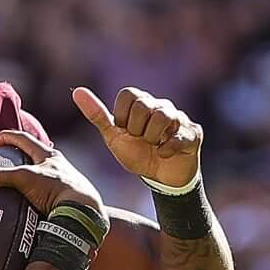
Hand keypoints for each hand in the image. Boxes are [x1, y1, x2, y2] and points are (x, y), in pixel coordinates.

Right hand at [0, 127, 106, 222]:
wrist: (83, 212)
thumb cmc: (59, 190)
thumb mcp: (24, 179)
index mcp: (47, 154)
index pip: (20, 137)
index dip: (3, 138)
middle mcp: (55, 165)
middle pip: (30, 154)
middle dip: (14, 157)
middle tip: (0, 165)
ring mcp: (60, 181)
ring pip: (37, 174)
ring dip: (23, 178)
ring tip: (10, 188)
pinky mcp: (61, 197)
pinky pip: (42, 193)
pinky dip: (30, 196)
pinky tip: (24, 206)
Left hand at [71, 85, 202, 190]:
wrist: (160, 177)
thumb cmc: (138, 153)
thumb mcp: (113, 136)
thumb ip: (97, 115)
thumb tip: (77, 91)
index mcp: (143, 103)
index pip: (128, 94)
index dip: (122, 116)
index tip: (125, 131)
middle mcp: (162, 106)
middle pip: (144, 105)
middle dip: (136, 130)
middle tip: (140, 140)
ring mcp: (179, 118)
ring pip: (162, 117)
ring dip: (151, 139)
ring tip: (153, 146)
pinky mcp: (193, 133)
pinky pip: (178, 136)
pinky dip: (166, 150)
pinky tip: (164, 154)